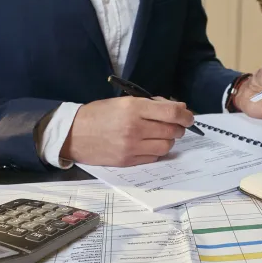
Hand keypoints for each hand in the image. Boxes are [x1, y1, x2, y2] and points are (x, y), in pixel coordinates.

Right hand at [61, 96, 193, 166]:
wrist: (73, 134)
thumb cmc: (98, 114)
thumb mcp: (123, 102)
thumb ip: (151, 105)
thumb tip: (177, 109)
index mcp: (133, 108)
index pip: (172, 113)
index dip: (186, 115)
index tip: (188, 116)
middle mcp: (135, 128)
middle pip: (173, 131)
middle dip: (178, 127)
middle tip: (175, 125)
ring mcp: (131, 147)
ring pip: (166, 146)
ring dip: (168, 140)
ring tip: (159, 135)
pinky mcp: (128, 161)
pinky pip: (154, 158)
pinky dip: (156, 151)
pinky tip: (148, 145)